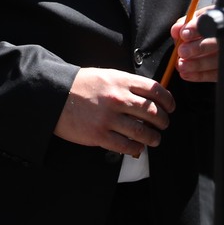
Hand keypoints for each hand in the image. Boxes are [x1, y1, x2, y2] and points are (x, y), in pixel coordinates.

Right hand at [54, 66, 174, 157]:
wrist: (53, 95)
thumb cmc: (79, 85)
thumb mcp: (105, 76)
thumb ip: (126, 85)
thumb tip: (147, 97)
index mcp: (121, 81)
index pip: (154, 90)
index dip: (168, 101)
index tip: (170, 107)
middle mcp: (118, 98)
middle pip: (152, 112)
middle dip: (163, 121)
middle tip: (163, 125)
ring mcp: (108, 118)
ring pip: (142, 131)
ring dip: (153, 138)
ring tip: (154, 139)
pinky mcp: (99, 135)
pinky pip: (126, 145)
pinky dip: (136, 148)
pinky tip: (137, 148)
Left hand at [171, 11, 223, 82]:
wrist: (210, 41)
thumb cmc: (198, 30)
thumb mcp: (190, 24)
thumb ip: (182, 25)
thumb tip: (177, 30)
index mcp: (218, 19)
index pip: (209, 22)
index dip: (196, 28)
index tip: (183, 34)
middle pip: (215, 43)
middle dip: (197, 48)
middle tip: (182, 52)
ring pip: (216, 61)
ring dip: (197, 64)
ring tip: (181, 65)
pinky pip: (215, 74)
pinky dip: (199, 75)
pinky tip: (185, 73)